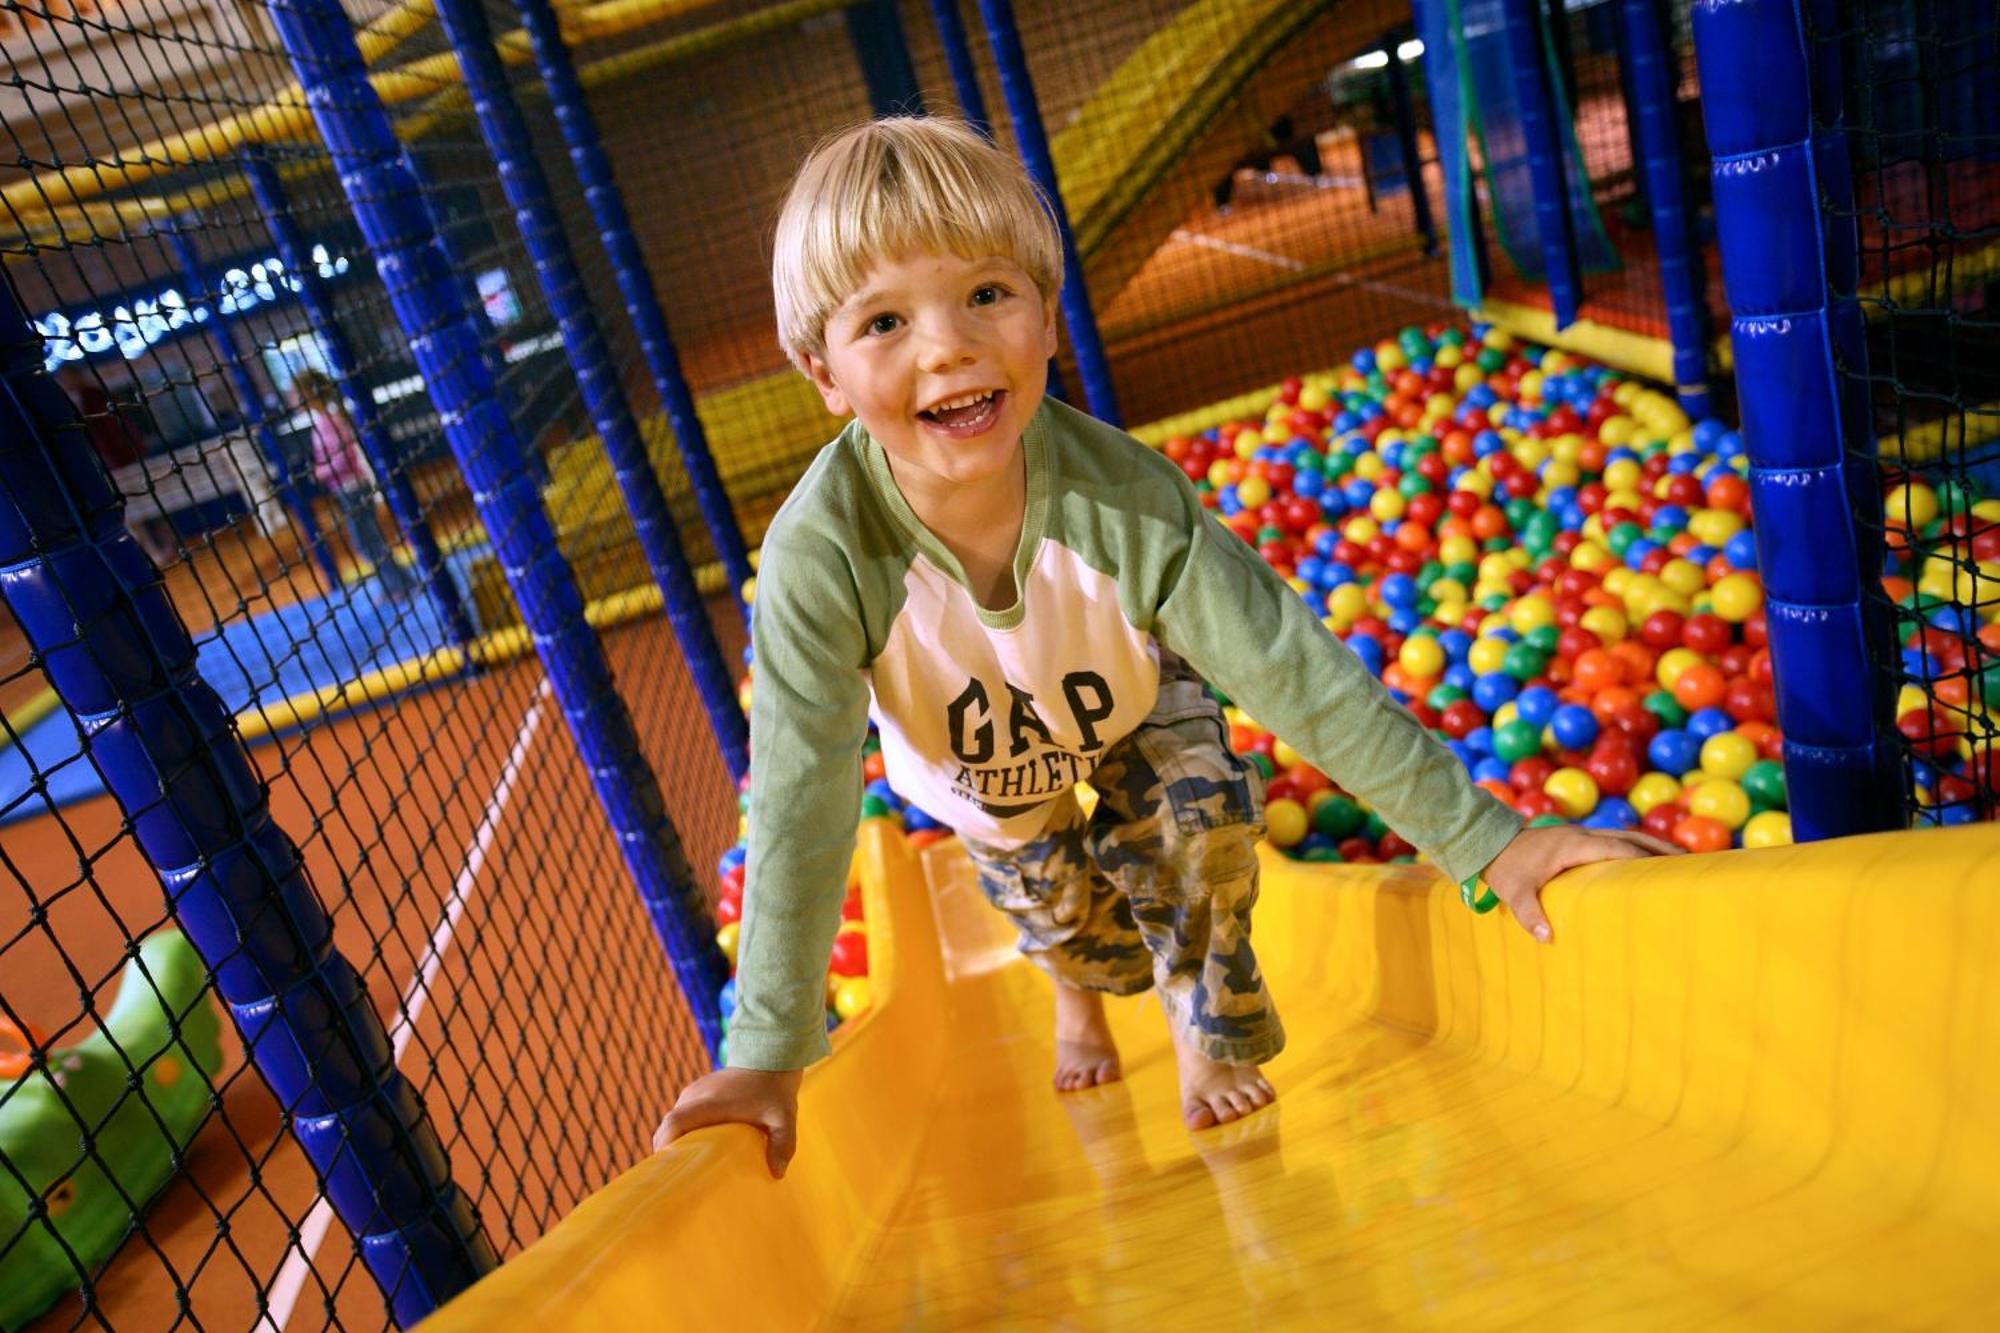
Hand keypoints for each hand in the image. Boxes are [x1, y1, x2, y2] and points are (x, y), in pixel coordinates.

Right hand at [653, 1066, 803, 1178]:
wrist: (769, 1057)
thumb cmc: (775, 1090)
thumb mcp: (784, 1117)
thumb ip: (783, 1143)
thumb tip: (777, 1174)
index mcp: (710, 1102)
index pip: (676, 1122)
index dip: (666, 1145)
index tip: (669, 1167)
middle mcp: (695, 1095)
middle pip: (668, 1126)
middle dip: (669, 1150)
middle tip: (681, 1177)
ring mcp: (694, 1092)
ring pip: (673, 1121)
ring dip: (676, 1141)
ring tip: (689, 1166)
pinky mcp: (696, 1092)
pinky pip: (681, 1115)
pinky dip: (682, 1132)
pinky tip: (696, 1148)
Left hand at [1479, 825, 1680, 943]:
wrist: (1489, 842)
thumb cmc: (1504, 867)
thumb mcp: (1515, 891)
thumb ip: (1529, 914)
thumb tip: (1546, 938)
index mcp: (1574, 845)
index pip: (1617, 848)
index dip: (1644, 858)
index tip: (1671, 870)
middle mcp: (1582, 835)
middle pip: (1630, 837)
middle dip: (1659, 847)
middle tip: (1691, 860)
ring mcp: (1581, 834)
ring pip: (1624, 835)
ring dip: (1650, 844)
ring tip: (1680, 858)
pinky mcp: (1577, 839)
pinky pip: (1613, 839)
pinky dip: (1634, 846)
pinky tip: (1646, 860)